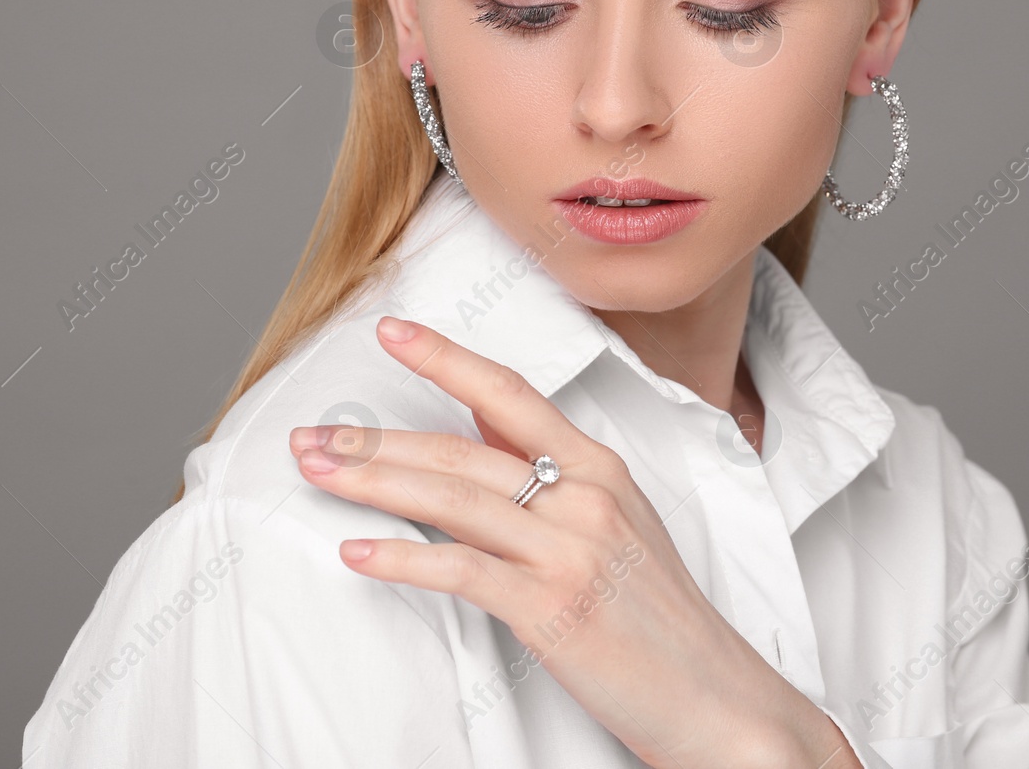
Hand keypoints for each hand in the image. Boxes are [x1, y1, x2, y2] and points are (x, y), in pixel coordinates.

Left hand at [287, 315, 855, 767]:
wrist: (717, 696)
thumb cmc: (660, 615)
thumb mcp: (616, 519)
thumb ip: (548, 467)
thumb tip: (479, 418)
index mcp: (599, 467)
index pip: (509, 393)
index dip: (445, 358)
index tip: (390, 332)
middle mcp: (584, 497)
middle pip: (460, 448)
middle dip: (375, 438)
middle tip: (311, 434)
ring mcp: (570, 550)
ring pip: (452, 498)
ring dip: (372, 482)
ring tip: (316, 472)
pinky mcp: (553, 608)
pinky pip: (462, 571)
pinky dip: (402, 560)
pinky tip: (358, 552)